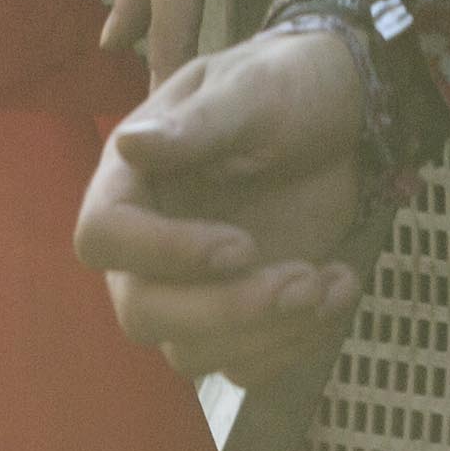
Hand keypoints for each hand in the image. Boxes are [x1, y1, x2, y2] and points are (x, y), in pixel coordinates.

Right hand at [74, 29, 370, 389]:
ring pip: (193, 352)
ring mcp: (191, 287)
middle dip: (225, 310)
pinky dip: (296, 343)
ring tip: (331, 280)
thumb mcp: (252, 90)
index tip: (240, 246)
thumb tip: (129, 143)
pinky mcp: (238, 317)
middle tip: (303, 280)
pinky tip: (339, 286)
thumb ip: (197, 124)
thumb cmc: (287, 86)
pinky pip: (245, 365)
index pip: (104, 236)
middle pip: (142, 312)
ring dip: (269, 331)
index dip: (162, 253)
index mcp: (132, 178)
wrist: (345, 114)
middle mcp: (147, 244)